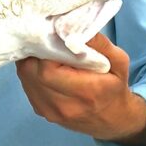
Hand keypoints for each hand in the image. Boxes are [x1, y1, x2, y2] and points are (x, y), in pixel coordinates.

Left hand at [16, 33, 145, 145]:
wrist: (113, 120)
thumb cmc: (115, 86)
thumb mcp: (119, 61)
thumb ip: (100, 43)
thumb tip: (75, 25)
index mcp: (86, 92)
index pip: (48, 70)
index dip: (45, 49)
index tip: (52, 36)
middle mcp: (64, 106)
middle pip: (31, 72)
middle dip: (35, 51)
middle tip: (45, 38)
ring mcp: (50, 112)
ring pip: (25, 77)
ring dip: (31, 60)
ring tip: (44, 50)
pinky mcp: (41, 112)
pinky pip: (26, 85)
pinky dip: (30, 72)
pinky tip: (42, 65)